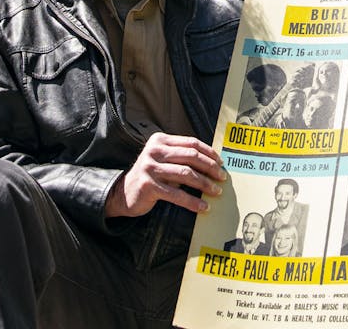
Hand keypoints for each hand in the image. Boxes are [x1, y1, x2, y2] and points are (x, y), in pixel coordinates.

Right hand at [105, 133, 226, 217]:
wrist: (125, 192)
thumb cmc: (151, 176)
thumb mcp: (164, 160)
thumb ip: (182, 157)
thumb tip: (213, 164)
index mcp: (160, 140)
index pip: (191, 143)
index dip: (209, 152)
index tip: (221, 162)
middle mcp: (154, 151)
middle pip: (191, 156)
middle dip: (210, 167)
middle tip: (222, 177)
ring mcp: (150, 168)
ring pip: (186, 174)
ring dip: (205, 184)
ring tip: (216, 191)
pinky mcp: (148, 186)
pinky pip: (177, 194)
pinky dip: (193, 201)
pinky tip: (203, 206)